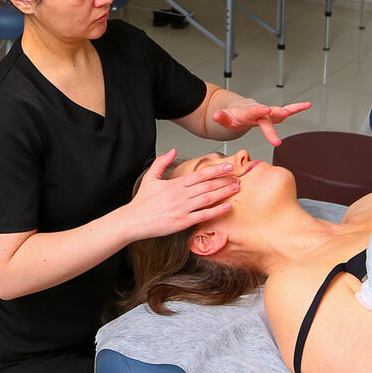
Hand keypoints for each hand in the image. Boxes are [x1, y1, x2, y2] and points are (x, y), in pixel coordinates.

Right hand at [125, 149, 242, 238]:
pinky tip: (227, 207)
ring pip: (208, 199)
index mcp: (175, 184)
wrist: (134, 220)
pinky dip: (216, 211)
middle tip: (237, 176)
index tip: (228, 166)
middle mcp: (181, 195)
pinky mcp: (183, 222)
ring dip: (223, 193)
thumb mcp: (150, 177)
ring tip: (235, 188)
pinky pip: (203, 215)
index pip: (200, 174)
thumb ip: (161, 162)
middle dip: (224, 180)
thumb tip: (172, 150)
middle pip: (207, 185)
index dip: (216, 169)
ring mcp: (183, 209)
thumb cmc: (142, 201)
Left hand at [211, 100, 311, 145]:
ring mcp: (266, 112)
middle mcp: (258, 110)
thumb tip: (215, 115)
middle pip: (268, 115)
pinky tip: (307, 104)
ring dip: (291, 109)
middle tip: (284, 117)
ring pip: (279, 110)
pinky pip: (285, 112)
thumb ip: (221, 117)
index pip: (252, 111)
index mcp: (246, 112)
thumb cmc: (231, 116)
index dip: (259, 111)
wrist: (236, 110)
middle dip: (275, 116)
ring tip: (304, 105)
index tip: (265, 110)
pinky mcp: (272, 115)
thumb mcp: (223, 118)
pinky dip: (296, 109)